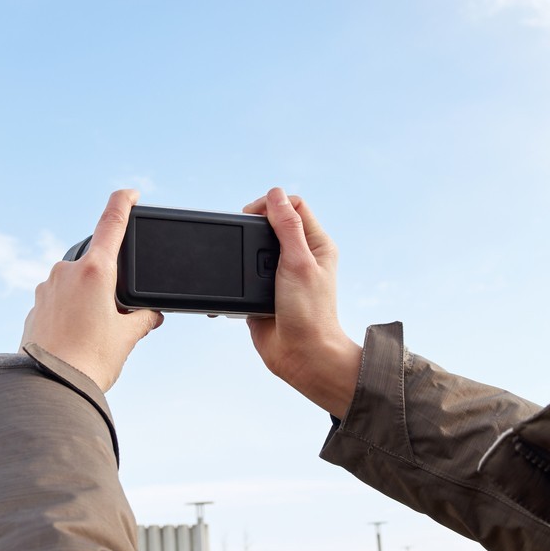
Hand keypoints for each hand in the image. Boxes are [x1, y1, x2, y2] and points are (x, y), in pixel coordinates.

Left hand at [21, 189, 164, 390]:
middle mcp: (66, 272)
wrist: (49, 387)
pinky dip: (70, 313)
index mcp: (94, 271)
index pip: (112, 222)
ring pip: (75, 284)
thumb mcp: (127, 338)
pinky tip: (76, 340)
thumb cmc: (89, 362)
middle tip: (117, 317)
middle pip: (95, 264)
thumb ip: (142, 320)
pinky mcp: (34, 307)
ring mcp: (46, 288)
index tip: (131, 194)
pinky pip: (58, 301)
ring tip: (95, 337)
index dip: (124, 202)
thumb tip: (150, 316)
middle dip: (109, 284)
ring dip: (87, 300)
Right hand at [243, 188, 360, 417]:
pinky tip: (233, 282)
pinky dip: (236, 276)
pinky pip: (244, 275)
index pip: (294, 206)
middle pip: (271, 224)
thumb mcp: (298, 262)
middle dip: (253, 227)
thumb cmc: (309, 313)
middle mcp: (300, 256)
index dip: (272, 204)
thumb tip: (275, 195)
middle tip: (242, 238)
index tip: (253, 215)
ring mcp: (280, 275)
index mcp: (316, 244)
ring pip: (254, 249)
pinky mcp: (262, 292)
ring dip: (243, 254)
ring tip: (240, 265)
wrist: (300, 355)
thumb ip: (287, 227)